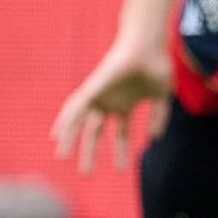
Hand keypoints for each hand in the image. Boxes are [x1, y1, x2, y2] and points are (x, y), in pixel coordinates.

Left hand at [52, 37, 172, 171]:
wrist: (148, 44)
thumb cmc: (156, 63)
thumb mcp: (161, 97)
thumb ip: (158, 117)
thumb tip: (155, 138)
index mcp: (125, 105)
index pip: (120, 134)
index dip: (120, 151)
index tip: (120, 170)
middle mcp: (109, 102)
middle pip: (95, 132)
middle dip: (90, 152)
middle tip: (85, 172)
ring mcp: (100, 95)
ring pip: (81, 121)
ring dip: (71, 138)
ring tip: (61, 157)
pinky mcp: (93, 86)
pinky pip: (76, 105)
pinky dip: (66, 119)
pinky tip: (57, 133)